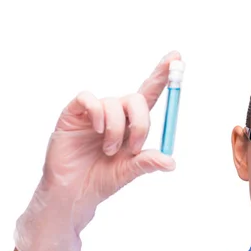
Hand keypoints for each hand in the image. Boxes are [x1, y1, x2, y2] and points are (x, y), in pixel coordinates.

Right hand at [14, 51, 180, 250]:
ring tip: (109, 151)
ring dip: (116, 129)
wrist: (73, 194)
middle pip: (136, 98)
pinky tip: (97, 130)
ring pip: (114, 103)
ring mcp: (93, 113)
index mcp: (131, 124)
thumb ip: (147, 163)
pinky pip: (89, 99)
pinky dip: (97, 113)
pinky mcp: (73, 114)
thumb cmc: (100, 180)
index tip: (177, 56)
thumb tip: (171, 162)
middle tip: (135, 147)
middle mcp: (115, 114)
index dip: (162, 75)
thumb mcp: (129, 172)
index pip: (150, 94)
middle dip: (141, 122)